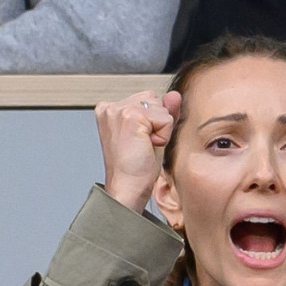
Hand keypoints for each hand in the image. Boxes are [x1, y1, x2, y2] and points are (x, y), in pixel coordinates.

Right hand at [95, 90, 180, 211]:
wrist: (127, 190)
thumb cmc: (136, 170)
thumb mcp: (153, 136)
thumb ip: (163, 113)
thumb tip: (175, 94)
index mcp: (110, 109)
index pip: (147, 99)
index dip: (152, 123)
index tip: (138, 143)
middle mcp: (111, 106)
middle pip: (154, 99)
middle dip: (156, 124)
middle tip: (141, 147)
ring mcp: (119, 109)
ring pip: (161, 108)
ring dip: (160, 130)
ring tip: (143, 148)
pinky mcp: (131, 116)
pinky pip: (165, 118)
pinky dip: (163, 136)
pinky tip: (146, 148)